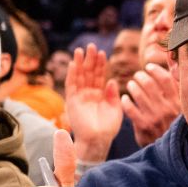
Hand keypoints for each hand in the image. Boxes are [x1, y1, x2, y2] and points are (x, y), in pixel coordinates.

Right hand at [65, 44, 123, 163]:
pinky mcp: (72, 101)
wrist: (98, 140)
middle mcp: (89, 93)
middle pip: (89, 73)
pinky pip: (71, 85)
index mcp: (100, 94)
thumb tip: (112, 80)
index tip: (103, 53)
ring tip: (80, 50)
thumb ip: (113, 94)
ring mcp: (80, 96)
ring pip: (79, 76)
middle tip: (91, 46)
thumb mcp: (116, 109)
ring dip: (79, 63)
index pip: (100, 76)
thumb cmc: (108, 128)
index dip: (101, 65)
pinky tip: (73, 64)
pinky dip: (72, 75)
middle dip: (90, 60)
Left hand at [122, 63, 181, 146]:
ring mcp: (155, 118)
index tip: (148, 67)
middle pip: (149, 84)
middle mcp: (167, 109)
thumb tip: (172, 62)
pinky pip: (130, 108)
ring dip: (132, 86)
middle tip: (137, 76)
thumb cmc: (173, 121)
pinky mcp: (144, 126)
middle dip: (140, 76)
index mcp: (178, 102)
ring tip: (131, 85)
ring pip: (138, 94)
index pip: (165, 79)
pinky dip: (125, 101)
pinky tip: (125, 99)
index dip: (155, 69)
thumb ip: (175, 84)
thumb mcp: (179, 104)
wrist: (170, 149)